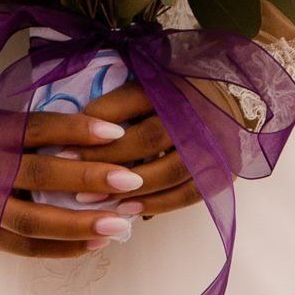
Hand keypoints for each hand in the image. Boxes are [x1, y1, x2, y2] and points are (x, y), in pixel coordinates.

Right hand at [0, 103, 149, 258]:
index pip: (39, 128)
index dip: (77, 130)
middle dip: (89, 178)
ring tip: (121, 224)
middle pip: (41, 175)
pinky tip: (94, 244)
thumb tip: (92, 138)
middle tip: (130, 179)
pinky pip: (26, 247)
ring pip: (35, 220)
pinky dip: (61, 248)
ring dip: (80, 224)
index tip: (115, 133)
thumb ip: (34, 132)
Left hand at [63, 79, 210, 221]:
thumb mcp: (149, 84)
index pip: (129, 101)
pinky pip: (188, 194)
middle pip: (146, 139)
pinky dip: (158, 204)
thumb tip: (79, 125)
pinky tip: (129, 210)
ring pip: (167, 171)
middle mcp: (193, 114)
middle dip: (106, 161)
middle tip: (73, 177)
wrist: (229, 102)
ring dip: (128, 189)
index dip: (95, 122)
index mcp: (172, 86)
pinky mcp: (221, 171)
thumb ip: (120, 102)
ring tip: (94, 201)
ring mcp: (211, 145)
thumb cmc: (177, 92)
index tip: (65, 145)